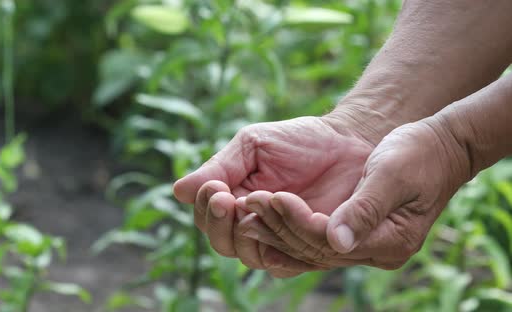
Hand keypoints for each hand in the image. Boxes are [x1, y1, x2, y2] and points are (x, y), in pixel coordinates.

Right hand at [173, 115, 373, 275]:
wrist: (349, 142)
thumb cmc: (298, 140)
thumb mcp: (252, 145)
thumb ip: (220, 167)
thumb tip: (179, 190)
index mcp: (234, 201)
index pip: (206, 218)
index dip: (205, 208)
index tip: (215, 188)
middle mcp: (253, 226)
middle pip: (222, 243)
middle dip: (220, 224)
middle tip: (229, 199)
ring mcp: (280, 240)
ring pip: (250, 256)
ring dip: (248, 234)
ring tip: (259, 206)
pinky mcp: (310, 250)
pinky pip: (288, 263)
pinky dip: (282, 247)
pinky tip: (286, 222)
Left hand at [248, 118, 470, 270]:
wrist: (437, 148)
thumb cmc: (419, 153)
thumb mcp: (393, 173)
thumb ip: (365, 208)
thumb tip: (337, 241)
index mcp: (391, 240)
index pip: (331, 242)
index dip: (299, 221)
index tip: (273, 197)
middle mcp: (376, 251)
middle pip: (316, 249)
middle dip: (280, 226)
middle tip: (249, 203)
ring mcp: (365, 247)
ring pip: (311, 248)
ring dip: (277, 230)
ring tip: (246, 211)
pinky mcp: (354, 235)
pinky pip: (315, 241)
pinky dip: (288, 229)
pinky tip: (263, 220)